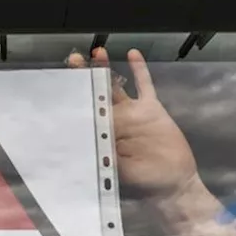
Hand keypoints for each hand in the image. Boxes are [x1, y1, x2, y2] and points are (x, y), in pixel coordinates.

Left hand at [67, 48, 200, 203]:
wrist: (173, 183)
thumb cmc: (143, 182)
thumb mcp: (118, 170)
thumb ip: (105, 153)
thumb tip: (85, 140)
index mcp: (103, 134)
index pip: (85, 111)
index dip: (74, 98)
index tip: (62, 84)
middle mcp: (115, 120)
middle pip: (96, 94)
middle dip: (85, 77)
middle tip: (73, 59)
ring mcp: (133, 113)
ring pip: (116, 86)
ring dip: (106, 69)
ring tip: (97, 52)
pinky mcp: (152, 109)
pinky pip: (145, 85)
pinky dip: (139, 69)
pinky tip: (132, 53)